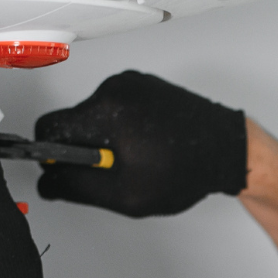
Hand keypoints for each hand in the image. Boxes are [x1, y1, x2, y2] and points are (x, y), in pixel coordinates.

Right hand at [33, 70, 247, 216]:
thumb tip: (49, 182)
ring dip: (106, 141)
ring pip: (94, 117)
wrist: (228, 149)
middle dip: (85, 151)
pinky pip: (116, 109)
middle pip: (72, 122)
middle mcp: (115, 88)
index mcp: (105, 110)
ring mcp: (131, 84)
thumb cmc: (186, 169)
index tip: (62, 170)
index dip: (51, 156)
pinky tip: (148, 147)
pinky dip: (124, 130)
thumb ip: (77, 188)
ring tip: (139, 160)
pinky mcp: (144, 86)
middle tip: (116, 172)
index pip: (49, 127)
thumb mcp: (125, 194)